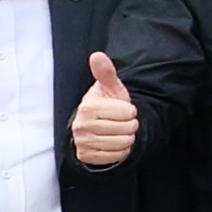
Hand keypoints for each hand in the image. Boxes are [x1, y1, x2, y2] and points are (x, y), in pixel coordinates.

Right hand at [70, 49, 137, 167]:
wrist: (95, 127)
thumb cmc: (106, 104)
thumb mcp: (109, 88)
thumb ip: (106, 73)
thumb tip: (97, 55)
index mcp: (88, 107)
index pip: (127, 112)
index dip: (130, 111)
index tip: (122, 109)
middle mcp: (82, 126)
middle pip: (127, 128)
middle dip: (130, 125)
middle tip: (121, 122)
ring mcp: (83, 142)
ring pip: (122, 143)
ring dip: (127, 138)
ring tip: (120, 131)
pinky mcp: (86, 156)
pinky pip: (116, 156)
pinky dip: (121, 151)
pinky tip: (114, 143)